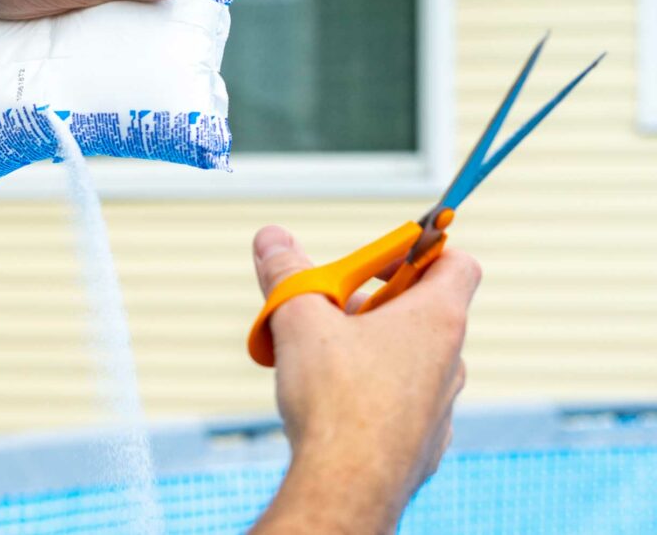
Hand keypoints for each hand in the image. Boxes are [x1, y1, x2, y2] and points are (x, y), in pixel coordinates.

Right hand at [249, 225, 480, 534]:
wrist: (345, 489)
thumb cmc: (335, 400)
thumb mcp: (299, 318)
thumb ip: (287, 273)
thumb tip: (271, 238)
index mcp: (436, 320)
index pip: (456, 263)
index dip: (422, 250)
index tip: (380, 258)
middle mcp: (450, 362)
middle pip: (423, 310)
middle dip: (374, 301)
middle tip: (329, 309)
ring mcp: (440, 407)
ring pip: (410, 359)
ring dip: (371, 347)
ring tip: (322, 357)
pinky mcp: (423, 445)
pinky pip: (403, 403)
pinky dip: (373, 392)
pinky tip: (333, 405)